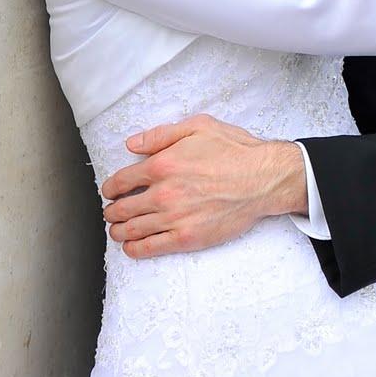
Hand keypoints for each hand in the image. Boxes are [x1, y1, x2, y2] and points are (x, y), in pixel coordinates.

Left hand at [100, 113, 305, 258]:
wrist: (265, 179)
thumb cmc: (237, 151)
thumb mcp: (199, 127)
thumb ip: (161, 134)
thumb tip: (131, 144)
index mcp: (162, 165)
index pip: (120, 182)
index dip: (110, 188)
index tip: (111, 191)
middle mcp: (163, 194)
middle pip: (121, 209)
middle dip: (112, 211)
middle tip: (113, 212)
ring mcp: (174, 218)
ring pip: (131, 230)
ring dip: (118, 231)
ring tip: (118, 229)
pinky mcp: (186, 238)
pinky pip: (149, 248)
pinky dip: (134, 249)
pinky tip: (131, 246)